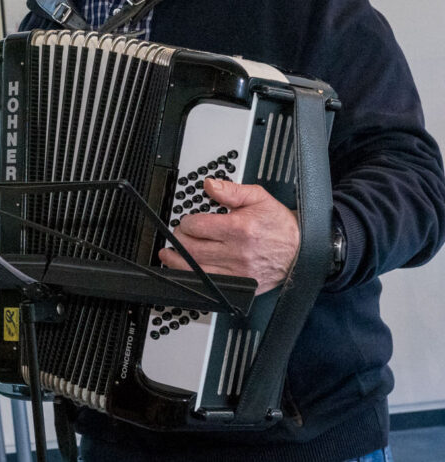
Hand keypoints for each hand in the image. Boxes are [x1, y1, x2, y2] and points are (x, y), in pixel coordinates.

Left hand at [158, 177, 299, 293]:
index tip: (187, 222)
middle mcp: (237, 252)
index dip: (187, 222)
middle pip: (192, 249)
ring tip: (168, 255)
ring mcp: (239, 271)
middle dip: (179, 240)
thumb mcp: (259, 198)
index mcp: (240, 228)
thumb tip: (209, 185)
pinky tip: (187, 270)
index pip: (197, 227)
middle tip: (177, 236)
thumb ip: (231, 190)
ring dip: (177, 261)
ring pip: (196, 269)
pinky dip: (194, 278)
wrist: (302, 249)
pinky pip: (210, 285)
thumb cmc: (279, 225)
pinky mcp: (242, 285)